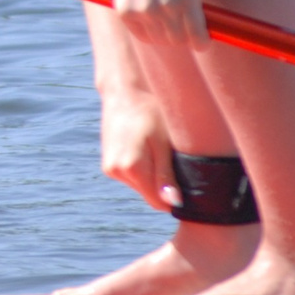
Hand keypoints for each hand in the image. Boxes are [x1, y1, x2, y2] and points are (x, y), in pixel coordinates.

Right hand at [97, 87, 178, 211]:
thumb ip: (167, 175)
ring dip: (152, 175)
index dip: (175, 196)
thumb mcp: (165, 142)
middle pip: (149, 195)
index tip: (187, 181)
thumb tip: (173, 204)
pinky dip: (142, 169)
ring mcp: (109, 168)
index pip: (158, 202)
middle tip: (172, 157)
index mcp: (131, 167)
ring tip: (157, 149)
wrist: (125, 90)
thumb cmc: (150, 111)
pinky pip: (132, 177)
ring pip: (141, 186)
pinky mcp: (108, 164)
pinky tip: (146, 148)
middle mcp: (115, 171)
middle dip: (163, 184)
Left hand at [112, 0, 208, 47]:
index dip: (161, 35)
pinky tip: (206, 39)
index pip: (145, 37)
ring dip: (191, 37)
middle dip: (177, 33)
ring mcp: (163, 7)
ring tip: (198, 27)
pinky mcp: (185, 1)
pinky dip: (202, 41)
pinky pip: (196, 35)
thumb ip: (132, 1)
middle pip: (164, 40)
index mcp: (125, 8)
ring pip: (180, 39)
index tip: (171, 29)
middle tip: (187, 22)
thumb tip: (139, 17)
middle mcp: (141, 10)